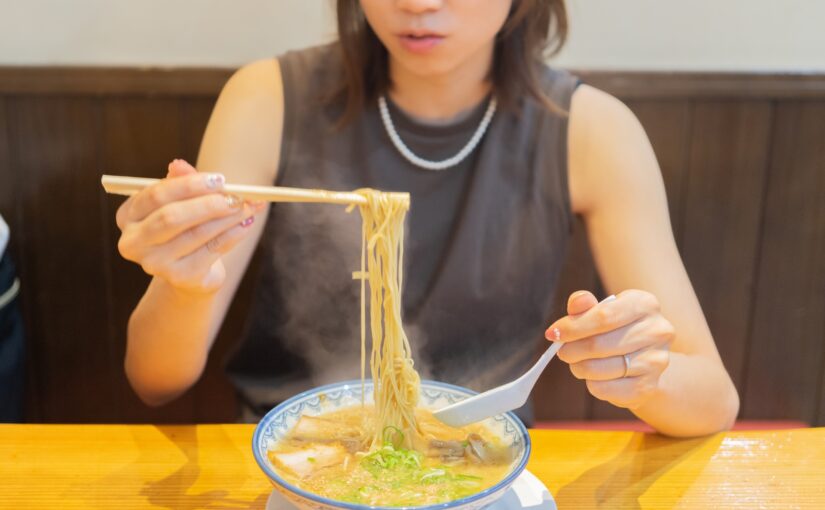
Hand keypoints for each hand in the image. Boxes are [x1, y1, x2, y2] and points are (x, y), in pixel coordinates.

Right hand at [115, 159, 263, 292]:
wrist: (189, 270)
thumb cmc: (184, 227)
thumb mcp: (181, 201)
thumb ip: (181, 182)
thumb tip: (179, 164)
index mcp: (128, 215)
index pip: (155, 195)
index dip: (188, 185)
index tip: (219, 179)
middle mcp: (134, 241)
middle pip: (171, 217)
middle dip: (208, 204)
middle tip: (236, 196)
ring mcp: (155, 263)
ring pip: (197, 234)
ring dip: (228, 218)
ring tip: (249, 206)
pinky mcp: (180, 277)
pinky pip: (213, 250)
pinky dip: (234, 234)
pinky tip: (246, 224)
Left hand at [545, 290, 673, 409]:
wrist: (646, 360)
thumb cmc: (617, 330)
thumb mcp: (602, 310)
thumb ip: (584, 305)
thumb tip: (577, 302)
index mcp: (645, 303)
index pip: (603, 316)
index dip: (573, 327)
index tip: (553, 334)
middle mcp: (658, 331)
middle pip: (598, 344)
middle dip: (571, 350)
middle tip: (562, 352)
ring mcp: (657, 360)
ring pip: (599, 369)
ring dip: (579, 368)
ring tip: (578, 363)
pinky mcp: (648, 386)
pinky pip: (605, 389)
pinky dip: (592, 384)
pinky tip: (595, 377)